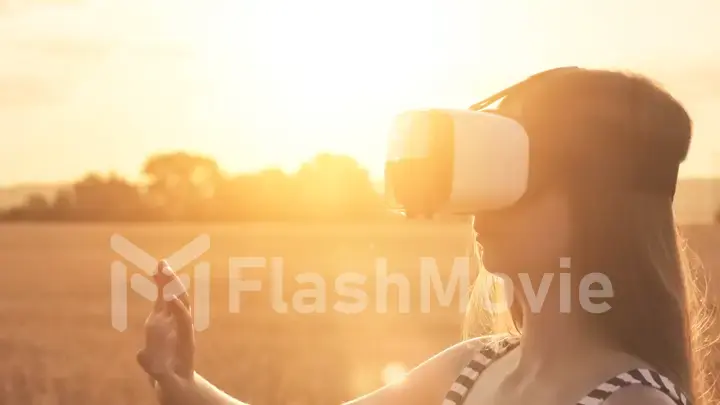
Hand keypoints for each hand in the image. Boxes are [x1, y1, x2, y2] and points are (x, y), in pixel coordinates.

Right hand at [136, 261, 196, 403]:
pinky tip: (157, 271)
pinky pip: (165, 300)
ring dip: (169, 281)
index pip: (184, 322)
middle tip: (165, 269)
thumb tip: (141, 356)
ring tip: (162, 264)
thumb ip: (158, 372)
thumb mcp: (166, 382)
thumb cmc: (174, 383)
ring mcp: (175, 322)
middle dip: (174, 287)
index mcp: (185, 341)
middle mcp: (182, 328)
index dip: (178, 310)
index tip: (170, 298)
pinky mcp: (166, 320)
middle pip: (181, 303)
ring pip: (175, 298)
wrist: (179, 381)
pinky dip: (162, 286)